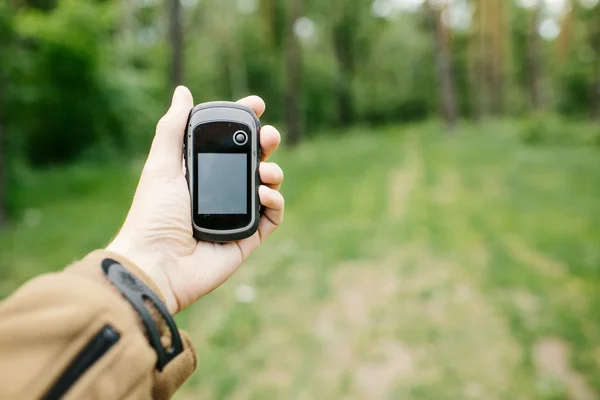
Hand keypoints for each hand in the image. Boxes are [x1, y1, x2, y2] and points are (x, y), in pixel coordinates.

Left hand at [107, 86, 283, 313]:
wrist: (157, 264)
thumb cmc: (153, 215)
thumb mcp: (161, 165)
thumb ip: (174, 128)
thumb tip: (183, 92)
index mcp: (199, 171)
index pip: (227, 141)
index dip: (244, 122)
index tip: (257, 105)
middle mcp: (219, 190)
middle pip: (253, 160)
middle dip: (266, 143)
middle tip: (270, 135)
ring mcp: (236, 214)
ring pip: (268, 185)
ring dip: (273, 171)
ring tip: (265, 171)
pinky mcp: (248, 237)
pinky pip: (273, 216)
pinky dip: (275, 201)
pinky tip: (264, 193)